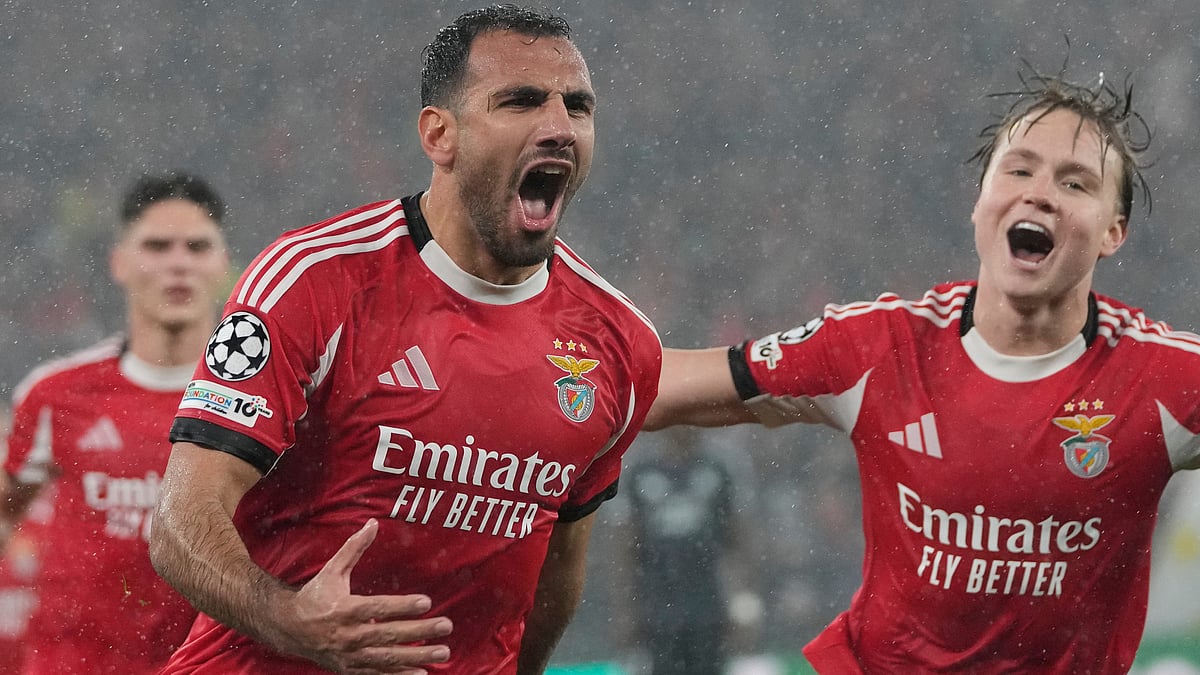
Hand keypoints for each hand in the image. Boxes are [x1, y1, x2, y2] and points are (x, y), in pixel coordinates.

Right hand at [276, 519, 452, 673]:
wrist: (288, 629)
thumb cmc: (314, 596)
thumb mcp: (332, 570)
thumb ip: (354, 548)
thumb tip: (373, 523)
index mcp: (344, 609)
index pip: (378, 607)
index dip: (403, 606)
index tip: (427, 602)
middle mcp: (348, 635)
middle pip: (389, 634)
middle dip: (420, 631)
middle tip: (446, 626)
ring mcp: (350, 655)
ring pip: (388, 658)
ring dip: (417, 656)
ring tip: (442, 652)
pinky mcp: (351, 668)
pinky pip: (378, 674)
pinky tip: (422, 674)